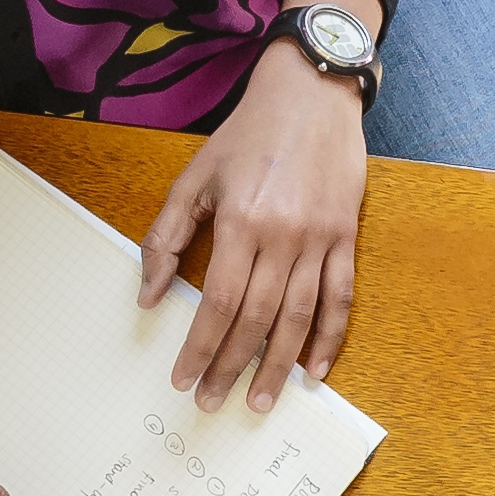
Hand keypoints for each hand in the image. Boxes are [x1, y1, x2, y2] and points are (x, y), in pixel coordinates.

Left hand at [141, 41, 368, 412]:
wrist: (313, 94)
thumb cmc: (248, 134)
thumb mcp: (195, 176)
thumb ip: (167, 236)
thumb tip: (148, 294)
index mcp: (241, 221)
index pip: (219, 302)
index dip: (200, 346)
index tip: (184, 378)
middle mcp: (283, 236)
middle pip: (257, 319)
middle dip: (231, 366)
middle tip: (212, 401)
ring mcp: (320, 239)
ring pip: (298, 318)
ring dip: (277, 366)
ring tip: (258, 401)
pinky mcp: (346, 237)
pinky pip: (340, 298)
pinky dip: (328, 339)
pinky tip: (312, 372)